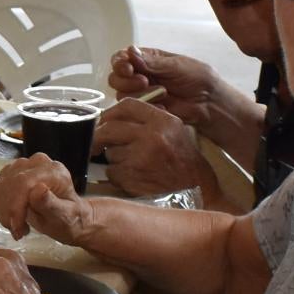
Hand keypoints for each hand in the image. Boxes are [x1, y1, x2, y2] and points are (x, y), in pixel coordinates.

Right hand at [0, 154, 91, 245]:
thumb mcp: (65, 217)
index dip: (16, 206)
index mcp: (53, 171)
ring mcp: (20, 167)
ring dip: (3, 213)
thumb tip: (37, 189)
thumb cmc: (69, 220)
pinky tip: (12, 219)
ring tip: (18, 227)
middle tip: (18, 232)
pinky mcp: (8, 176)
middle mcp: (36, 163)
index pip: (24, 182)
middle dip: (9, 212)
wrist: (67, 218)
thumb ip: (51, 204)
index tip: (17, 228)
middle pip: (9, 184)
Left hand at [93, 97, 207, 198]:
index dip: (110, 113)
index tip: (104, 121)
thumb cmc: (183, 159)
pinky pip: (111, 172)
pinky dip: (117, 175)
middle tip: (97, 144)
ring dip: (114, 159)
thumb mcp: (173, 129)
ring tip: (132, 164)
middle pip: (108, 129)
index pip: (126, 106)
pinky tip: (132, 176)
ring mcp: (140, 158)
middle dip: (99, 137)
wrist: (196, 188)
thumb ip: (147, 119)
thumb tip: (113, 117)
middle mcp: (151, 137)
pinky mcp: (132, 177)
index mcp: (162, 121)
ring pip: (109, 153)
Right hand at [111, 47, 231, 129]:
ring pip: (121, 93)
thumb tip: (130, 52)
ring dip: (137, 93)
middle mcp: (139, 75)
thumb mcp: (176, 66)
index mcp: (146, 59)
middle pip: (115, 77)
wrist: (209, 103)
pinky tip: (162, 105)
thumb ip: (152, 62)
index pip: (121, 57)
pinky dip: (145, 106)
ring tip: (159, 92)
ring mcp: (140, 94)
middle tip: (144, 81)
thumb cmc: (197, 79)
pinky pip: (133, 109)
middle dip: (125, 80)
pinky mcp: (144, 109)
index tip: (128, 67)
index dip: (120, 63)